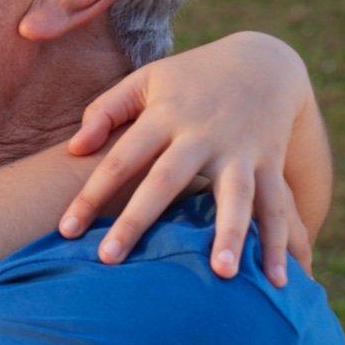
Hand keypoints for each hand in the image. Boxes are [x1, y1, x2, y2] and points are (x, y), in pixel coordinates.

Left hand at [60, 32, 316, 286]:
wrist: (264, 62)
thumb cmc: (190, 79)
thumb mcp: (145, 80)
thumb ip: (104, 111)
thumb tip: (74, 150)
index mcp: (164, 116)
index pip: (120, 159)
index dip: (90, 194)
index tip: (65, 231)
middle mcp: (201, 136)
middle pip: (165, 181)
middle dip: (137, 220)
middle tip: (108, 260)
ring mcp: (240, 152)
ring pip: (234, 197)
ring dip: (229, 235)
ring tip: (221, 275)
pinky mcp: (271, 164)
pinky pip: (276, 209)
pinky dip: (279, 245)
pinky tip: (275, 282)